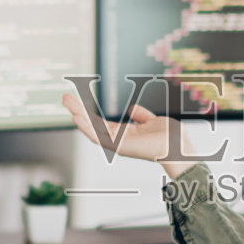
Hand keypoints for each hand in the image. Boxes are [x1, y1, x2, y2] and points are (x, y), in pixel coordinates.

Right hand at [61, 94, 194, 178]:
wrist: (179, 146)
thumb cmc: (170, 138)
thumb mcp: (153, 121)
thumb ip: (141, 116)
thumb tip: (131, 109)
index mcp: (126, 134)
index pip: (102, 123)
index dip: (89, 112)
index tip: (78, 101)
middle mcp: (119, 139)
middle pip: (93, 124)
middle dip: (79, 110)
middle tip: (64, 98)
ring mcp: (118, 144)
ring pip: (92, 129)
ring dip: (78, 115)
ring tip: (66, 102)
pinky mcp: (119, 146)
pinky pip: (99, 137)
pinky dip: (87, 127)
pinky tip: (76, 117)